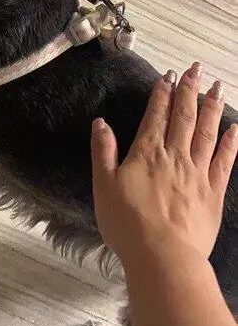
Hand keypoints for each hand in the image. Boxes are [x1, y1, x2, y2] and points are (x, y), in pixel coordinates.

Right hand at [91, 64, 237, 266]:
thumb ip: (103, 152)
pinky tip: (234, 128)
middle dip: (189, 90)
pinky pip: (224, 161)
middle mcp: (174, 155)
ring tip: (217, 87)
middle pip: (184, 116)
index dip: (162, 93)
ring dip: (211, 107)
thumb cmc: (127, 224)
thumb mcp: (104, 186)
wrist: (163, 256)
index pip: (155, 115)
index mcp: (147, 153)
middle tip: (196, 69)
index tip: (169, 75)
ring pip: (206, 132)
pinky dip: (230, 142)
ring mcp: (197, 172)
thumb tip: (100, 123)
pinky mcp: (213, 192)